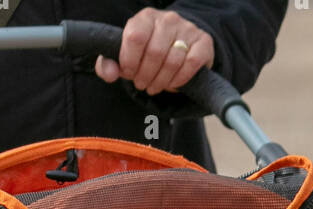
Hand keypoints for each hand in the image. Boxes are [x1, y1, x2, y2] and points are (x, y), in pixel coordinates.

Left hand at [95, 6, 213, 95]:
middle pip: (154, 53)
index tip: (129, 73)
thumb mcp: (125, 56)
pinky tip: (172, 84)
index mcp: (145, 17)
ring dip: (161, 82)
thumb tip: (109, 74)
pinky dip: (179, 80)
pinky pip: (190, 64)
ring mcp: (187, 28)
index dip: (130, 61)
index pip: (135, 37)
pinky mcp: (203, 42)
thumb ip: (109, 64)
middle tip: (142, 84)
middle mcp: (168, 19)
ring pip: (172, 61)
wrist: (179, 46)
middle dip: (145, 76)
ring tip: (154, 86)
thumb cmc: (146, 54)